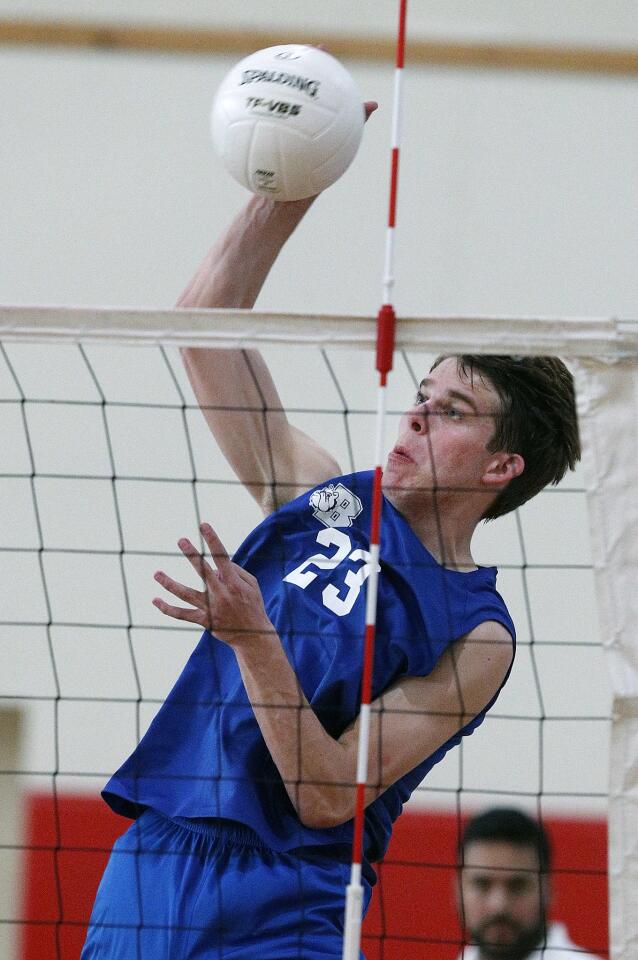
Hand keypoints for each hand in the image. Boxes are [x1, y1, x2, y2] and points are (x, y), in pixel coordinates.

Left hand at [152, 523, 273, 646]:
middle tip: (181, 540)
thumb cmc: (253, 605)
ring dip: (170, 583)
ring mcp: (211, 608)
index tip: (203, 525)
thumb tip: (217, 564)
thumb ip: (235, 571)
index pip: (221, 557)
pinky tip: (155, 600)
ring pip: (186, 594)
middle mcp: (221, 593)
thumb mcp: (251, 585)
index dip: (212, 540)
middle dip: (192, 555)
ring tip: (156, 573)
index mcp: (233, 582)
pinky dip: (167, 608)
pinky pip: (182, 614)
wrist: (253, 636)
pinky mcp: (204, 621)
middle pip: (203, 571)